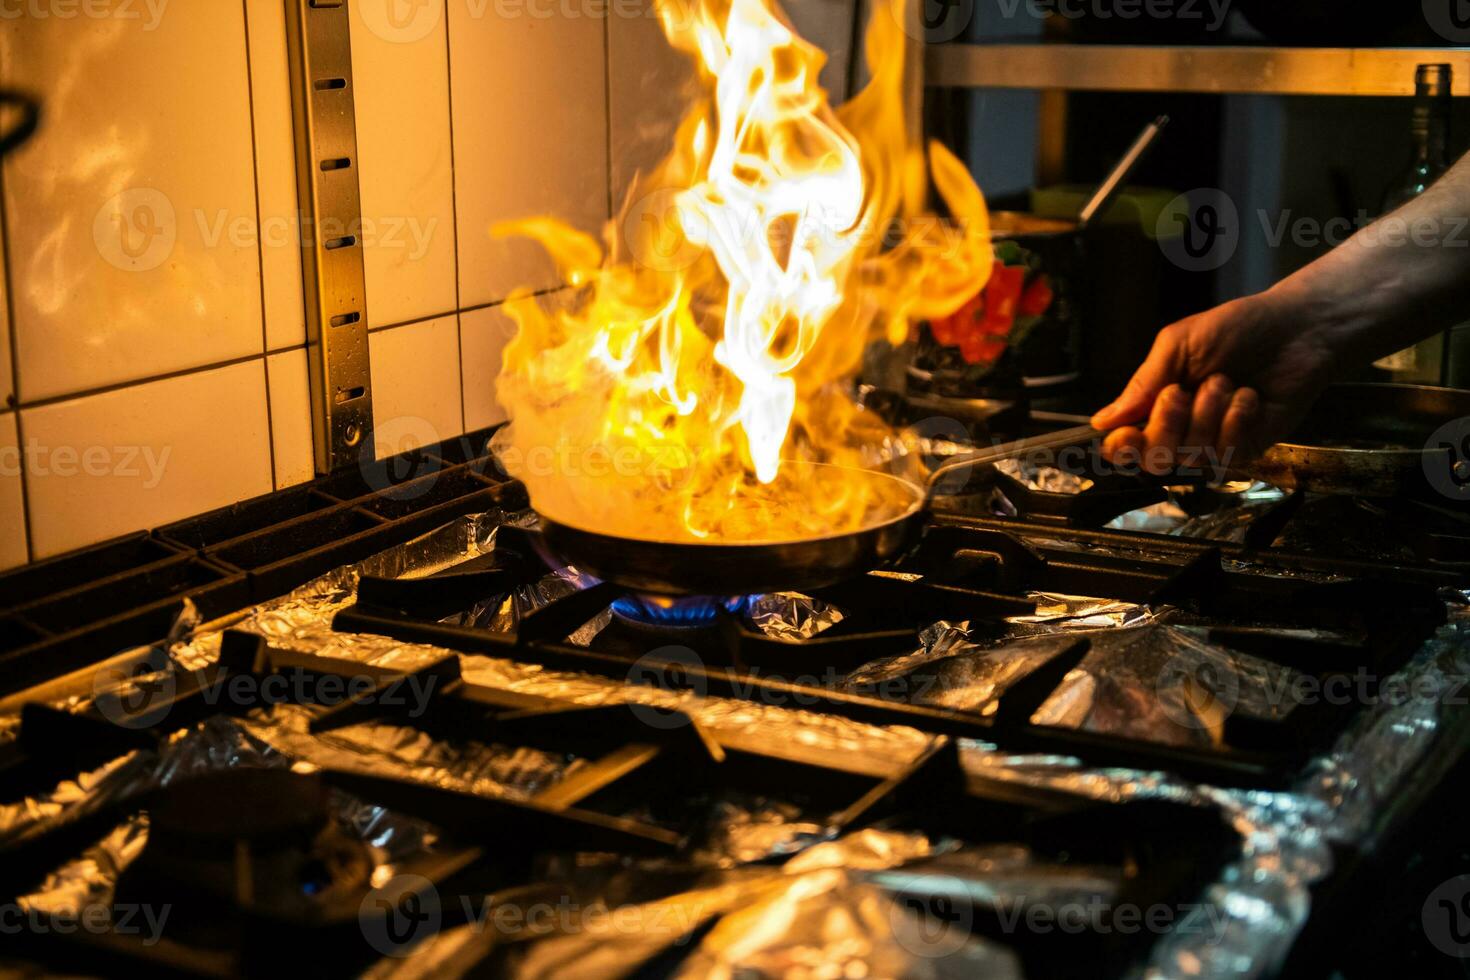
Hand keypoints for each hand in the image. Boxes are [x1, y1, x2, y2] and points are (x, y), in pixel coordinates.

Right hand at [1090, 293, 1336, 474]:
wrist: (1295, 328)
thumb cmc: (1236, 329)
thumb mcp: (1177, 345)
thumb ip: (1142, 383)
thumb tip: (1102, 420)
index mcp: (1156, 405)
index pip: (1125, 445)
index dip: (1120, 448)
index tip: (1126, 433)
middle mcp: (1182, 430)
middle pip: (1154, 459)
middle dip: (1165, 426)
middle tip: (1179, 392)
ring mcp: (1215, 442)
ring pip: (1192, 454)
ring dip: (1206, 413)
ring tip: (1226, 381)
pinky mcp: (1248, 448)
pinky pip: (1227, 451)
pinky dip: (1235, 420)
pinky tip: (1248, 397)